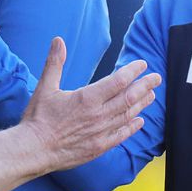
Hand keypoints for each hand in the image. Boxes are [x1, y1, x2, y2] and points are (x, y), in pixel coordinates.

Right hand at [20, 38, 159, 171]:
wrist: (33, 150)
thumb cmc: (38, 119)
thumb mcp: (45, 87)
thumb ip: (55, 63)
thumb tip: (58, 40)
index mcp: (88, 98)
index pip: (119, 81)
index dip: (133, 71)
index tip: (142, 65)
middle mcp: (98, 115)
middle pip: (129, 97)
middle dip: (145, 86)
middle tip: (157, 78)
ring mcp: (100, 132)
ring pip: (127, 115)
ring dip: (142, 104)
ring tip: (151, 95)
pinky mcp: (99, 147)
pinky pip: (121, 135)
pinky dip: (132, 127)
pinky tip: (139, 121)